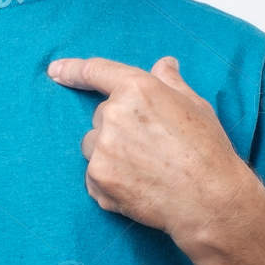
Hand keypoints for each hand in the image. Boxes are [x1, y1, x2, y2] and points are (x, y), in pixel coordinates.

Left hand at [47, 55, 255, 244]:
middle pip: (101, 116)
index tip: (55, 71)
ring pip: (93, 145)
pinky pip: (94, 174)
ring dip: (110, 153)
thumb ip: (171, 81)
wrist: (208, 200)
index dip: (72, 70)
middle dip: (119, 127)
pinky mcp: (97, 178)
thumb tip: (163, 65)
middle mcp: (113, 114)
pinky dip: (110, 180)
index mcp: (137, 89)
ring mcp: (102, 148)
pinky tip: (138, 186)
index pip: (95, 71)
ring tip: (145, 168)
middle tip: (151, 146)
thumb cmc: (207, 150)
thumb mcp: (195, 105)